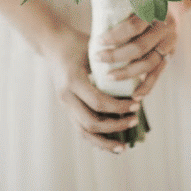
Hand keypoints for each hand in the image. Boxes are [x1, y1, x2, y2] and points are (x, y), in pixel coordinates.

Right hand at [43, 27, 142, 152]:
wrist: (52, 44)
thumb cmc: (77, 43)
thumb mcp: (93, 49)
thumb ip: (111, 63)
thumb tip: (138, 77)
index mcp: (73, 80)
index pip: (98, 102)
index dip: (119, 108)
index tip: (136, 104)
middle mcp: (66, 96)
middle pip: (91, 122)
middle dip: (115, 126)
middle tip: (134, 120)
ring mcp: (64, 104)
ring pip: (83, 132)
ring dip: (104, 141)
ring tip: (123, 147)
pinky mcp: (67, 108)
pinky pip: (80, 129)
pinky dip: (96, 139)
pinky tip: (110, 144)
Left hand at [95, 10, 178, 100]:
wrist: (173, 4)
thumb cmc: (146, 1)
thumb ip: (121, 7)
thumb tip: (96, 18)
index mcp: (154, 12)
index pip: (133, 27)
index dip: (115, 35)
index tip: (98, 41)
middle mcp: (164, 28)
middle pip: (139, 47)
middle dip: (116, 56)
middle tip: (98, 58)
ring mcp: (169, 44)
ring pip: (149, 63)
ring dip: (128, 73)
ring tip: (109, 77)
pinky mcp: (170, 56)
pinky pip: (158, 73)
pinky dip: (147, 86)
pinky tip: (134, 95)